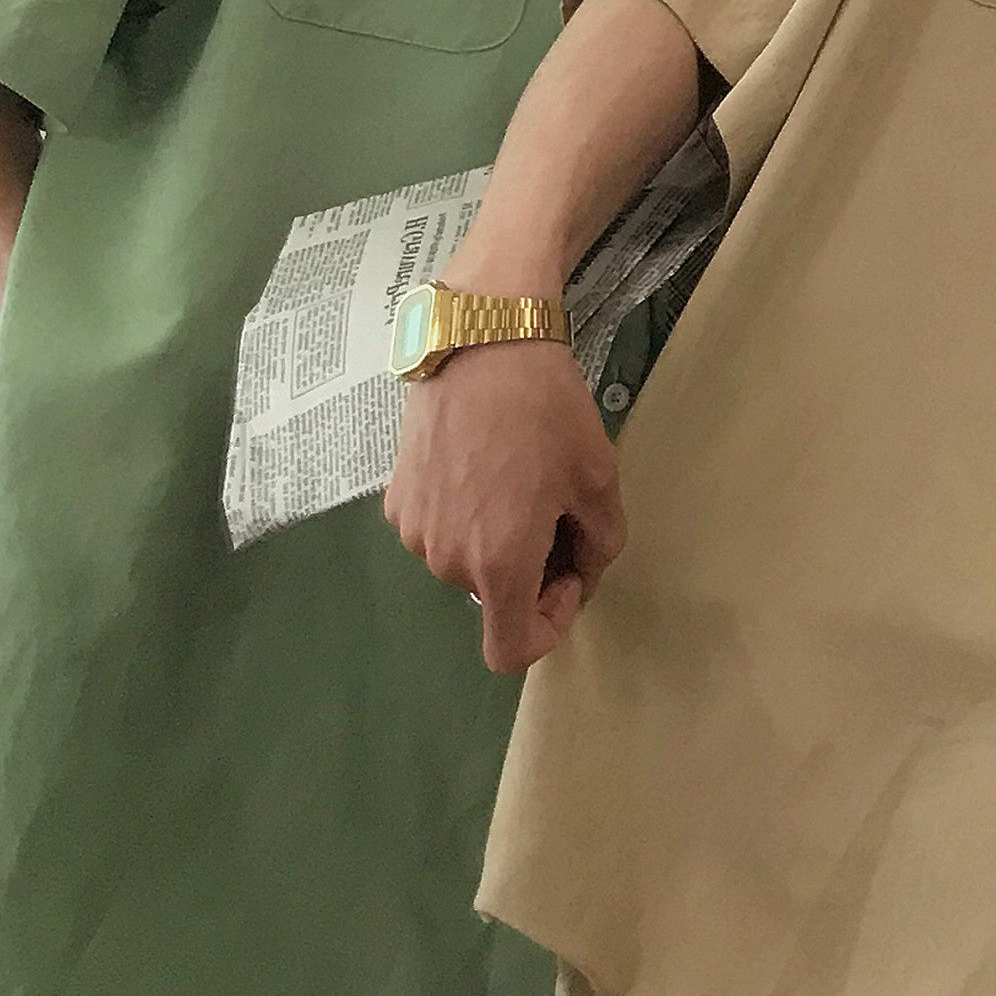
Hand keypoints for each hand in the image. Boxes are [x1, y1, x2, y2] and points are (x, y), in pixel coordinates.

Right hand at [384, 340, 624, 674]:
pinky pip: (440, 530)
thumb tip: (580, 571)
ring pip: (467, 562)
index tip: (569, 576)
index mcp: (498, 563)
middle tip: (559, 507)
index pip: (510, 651)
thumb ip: (600, 545)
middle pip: (496, 596)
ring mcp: (413, 531)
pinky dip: (467, 515)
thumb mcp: (599, 478)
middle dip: (534, 568)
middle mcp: (445, 560)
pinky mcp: (395, 500)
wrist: (481, 344)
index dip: (549, 628)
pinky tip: (486, 463)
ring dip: (498, 540)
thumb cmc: (549, 412)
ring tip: (522, 478)